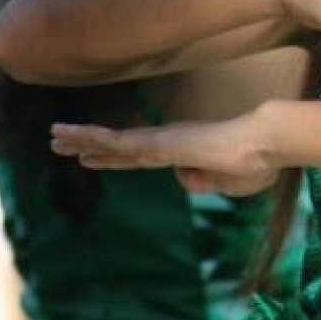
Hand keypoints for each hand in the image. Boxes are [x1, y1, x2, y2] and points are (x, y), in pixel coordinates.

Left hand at [51, 111, 279, 195]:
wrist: (266, 144)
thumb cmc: (258, 162)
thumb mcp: (229, 184)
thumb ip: (203, 181)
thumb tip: (180, 177)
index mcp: (182, 149)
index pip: (137, 155)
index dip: (110, 155)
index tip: (87, 156)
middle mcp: (166, 141)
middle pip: (117, 145)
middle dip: (88, 143)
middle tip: (58, 140)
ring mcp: (162, 141)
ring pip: (113, 141)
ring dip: (82, 138)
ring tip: (54, 135)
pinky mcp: (160, 143)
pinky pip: (120, 142)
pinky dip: (95, 139)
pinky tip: (75, 140)